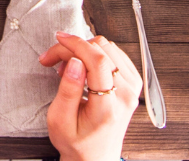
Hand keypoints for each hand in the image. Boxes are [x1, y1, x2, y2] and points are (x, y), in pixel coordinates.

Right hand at [40, 33, 141, 160]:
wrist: (95, 158)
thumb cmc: (77, 143)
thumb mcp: (60, 121)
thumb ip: (68, 90)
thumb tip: (75, 61)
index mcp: (108, 108)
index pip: (98, 62)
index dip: (77, 44)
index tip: (59, 39)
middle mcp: (126, 96)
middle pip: (103, 51)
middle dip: (74, 48)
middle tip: (54, 60)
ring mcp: (133, 90)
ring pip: (109, 48)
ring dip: (84, 50)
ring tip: (68, 68)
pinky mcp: (133, 85)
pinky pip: (115, 54)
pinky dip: (95, 54)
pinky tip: (83, 66)